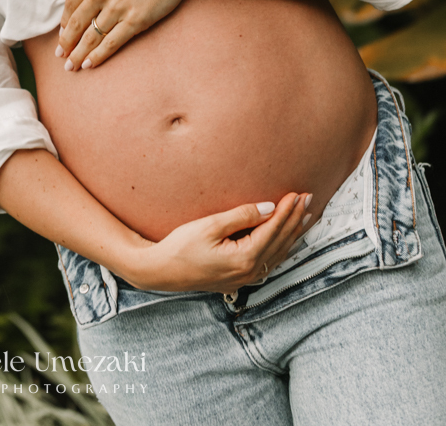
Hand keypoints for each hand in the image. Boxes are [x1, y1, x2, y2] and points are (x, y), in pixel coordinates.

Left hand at [57, 0, 200, 69]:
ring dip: (79, 54)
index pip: (70, 6)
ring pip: (91, 37)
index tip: (62, 36)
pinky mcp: (135, 20)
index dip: (64, 25)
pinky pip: (112, 43)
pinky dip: (98, 56)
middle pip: (77, 24)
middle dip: (66, 44)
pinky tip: (90, 64)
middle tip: (61, 57)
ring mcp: (118, 7)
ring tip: (73, 66)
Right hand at [122, 192, 311, 293]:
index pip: (274, 229)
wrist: (161, 271)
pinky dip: (281, 247)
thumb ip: (241, 216)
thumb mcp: (209, 226)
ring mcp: (246, 278)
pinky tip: (287, 240)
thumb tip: (269, 208)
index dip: (287, 211)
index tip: (299, 193)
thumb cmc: (181, 246)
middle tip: (309, 199)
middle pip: (280, 242)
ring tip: (306, 217)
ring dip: (293, 234)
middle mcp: (250, 271)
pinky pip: (269, 261)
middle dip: (296, 219)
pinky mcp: (239, 278)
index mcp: (245, 258)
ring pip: (278, 253)